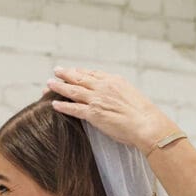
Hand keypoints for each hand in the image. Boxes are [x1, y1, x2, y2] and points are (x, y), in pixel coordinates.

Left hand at [47, 67, 178, 152]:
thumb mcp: (132, 95)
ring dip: (59, 87)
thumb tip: (115, 94)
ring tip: (48, 84)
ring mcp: (97, 100)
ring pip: (73, 91)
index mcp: (114, 81)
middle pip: (79, 78)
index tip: (73, 71)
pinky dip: (62, 106)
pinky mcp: (93, 114)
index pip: (93, 74)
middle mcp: (103, 87)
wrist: (147, 124)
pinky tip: (54, 104)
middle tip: (55, 71)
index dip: (80, 72)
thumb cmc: (144, 114)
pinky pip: (73, 108)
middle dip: (66, 74)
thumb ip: (119, 92)